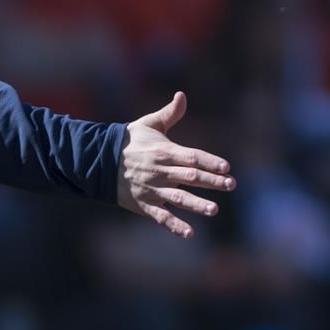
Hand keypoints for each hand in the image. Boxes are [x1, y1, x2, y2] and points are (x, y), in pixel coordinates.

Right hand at [118, 92, 234, 237]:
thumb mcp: (149, 124)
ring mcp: (152, 189)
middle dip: (212, 181)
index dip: (210, 161)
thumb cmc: (130, 141)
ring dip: (196, 204)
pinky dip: (174, 225)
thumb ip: (170, 113)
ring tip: (214, 209)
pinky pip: (161, 216)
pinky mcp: (144, 204)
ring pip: (178, 198)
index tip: (226, 167)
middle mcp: (160, 171)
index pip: (192, 156)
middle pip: (190, 176)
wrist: (99, 160)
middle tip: (230, 185)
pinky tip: (189, 233)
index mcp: (164, 151)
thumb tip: (182, 95)